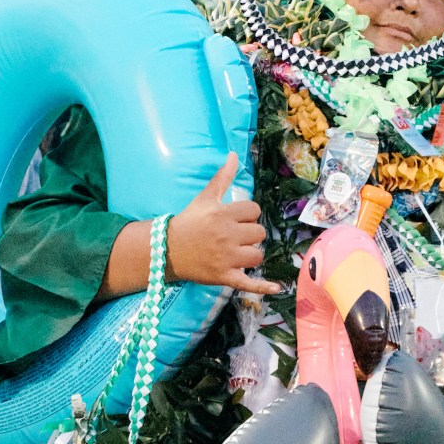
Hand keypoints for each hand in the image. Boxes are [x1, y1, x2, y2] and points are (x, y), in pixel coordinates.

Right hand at [165, 154, 281, 293]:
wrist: (167, 249)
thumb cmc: (189, 221)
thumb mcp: (205, 197)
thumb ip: (222, 177)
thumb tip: (234, 155)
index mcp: (223, 214)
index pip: (254, 211)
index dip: (247, 214)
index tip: (235, 219)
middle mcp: (226, 235)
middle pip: (259, 233)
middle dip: (250, 234)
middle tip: (234, 236)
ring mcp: (226, 258)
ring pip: (257, 255)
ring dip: (251, 254)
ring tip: (237, 253)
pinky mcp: (224, 276)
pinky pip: (249, 283)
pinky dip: (263, 287)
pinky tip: (276, 287)